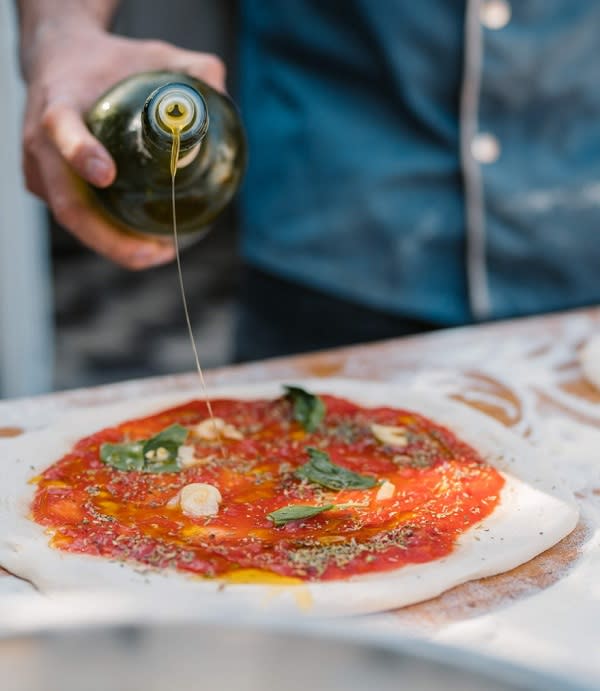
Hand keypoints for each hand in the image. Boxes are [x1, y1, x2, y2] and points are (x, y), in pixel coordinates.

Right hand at [21, 23, 225, 268]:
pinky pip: (78, 219)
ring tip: (159, 252)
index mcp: (60, 102)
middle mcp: (42, 142)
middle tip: (157, 250)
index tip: (107, 174)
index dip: (81, 152)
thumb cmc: (110, 63)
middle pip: (69, 203)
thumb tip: (221, 95)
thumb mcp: (153, 55)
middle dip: (111, 238)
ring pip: (74, 220)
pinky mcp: (46, 187)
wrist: (61, 61)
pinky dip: (108, 236)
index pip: (61, 129)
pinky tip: (142, 243)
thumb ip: (192, 70)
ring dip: (115, 246)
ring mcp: (40, 170)